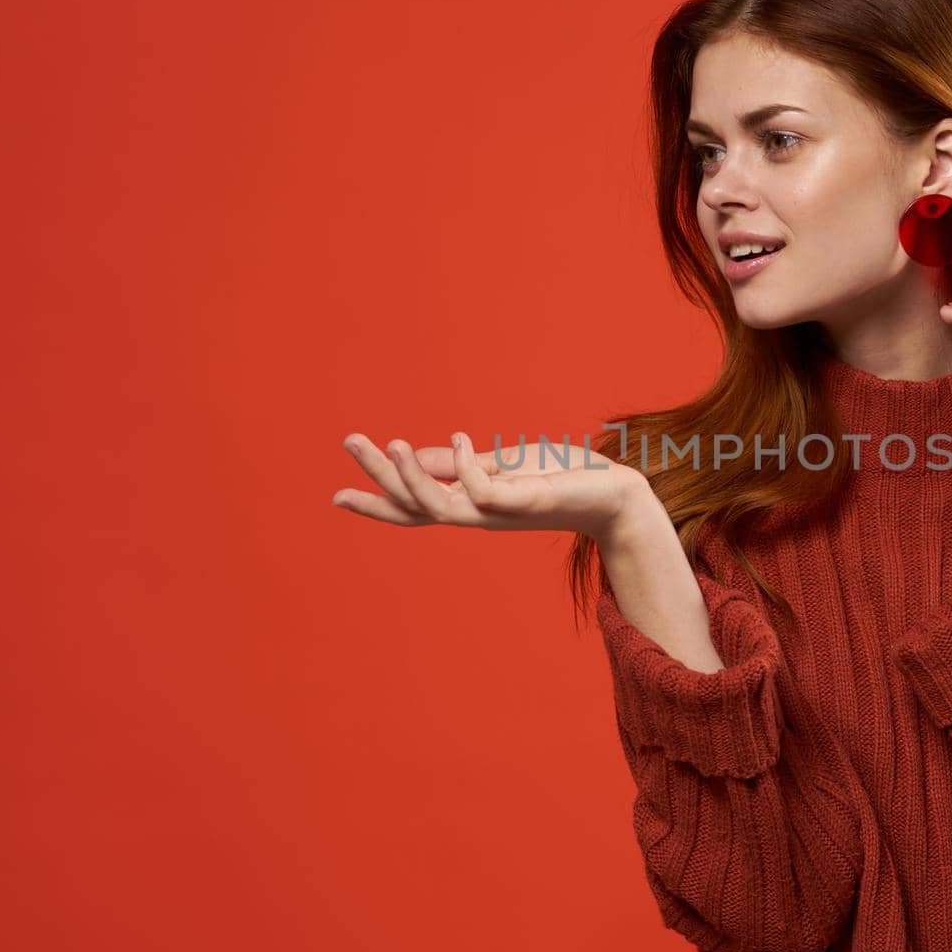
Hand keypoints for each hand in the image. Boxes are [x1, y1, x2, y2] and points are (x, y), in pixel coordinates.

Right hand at [332, 431, 650, 541]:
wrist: (614, 495)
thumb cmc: (560, 478)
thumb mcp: (502, 465)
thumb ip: (461, 466)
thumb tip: (415, 459)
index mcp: (472, 505)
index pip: (415, 508)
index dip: (377, 502)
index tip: (337, 493)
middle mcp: (480, 514)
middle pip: (417, 507)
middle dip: (380, 479)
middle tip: (350, 443)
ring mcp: (502, 511)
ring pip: (442, 505)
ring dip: (412, 476)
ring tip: (392, 444)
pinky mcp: (527, 501)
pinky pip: (485, 490)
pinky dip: (466, 466)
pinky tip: (462, 437)